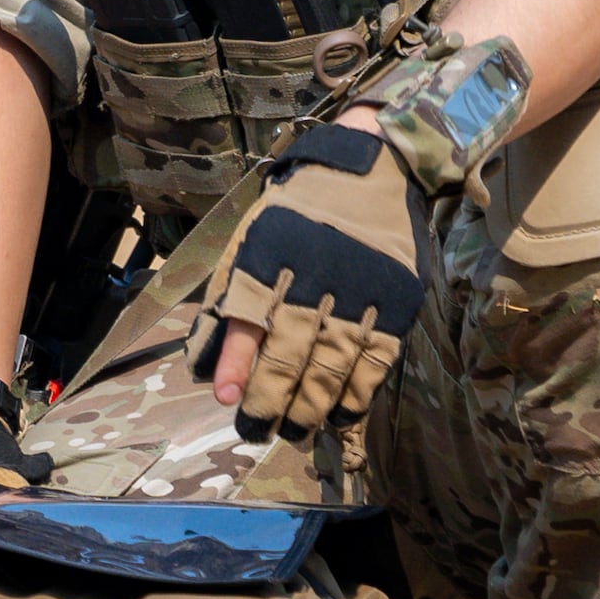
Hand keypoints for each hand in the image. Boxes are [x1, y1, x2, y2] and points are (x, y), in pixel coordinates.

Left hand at [207, 123, 436, 437]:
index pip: (247, 311)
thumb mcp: (252, 238)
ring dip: (310, 405)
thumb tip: (204, 364)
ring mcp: (359, 286)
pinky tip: (336, 415)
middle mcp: (314, 270)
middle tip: (254, 430)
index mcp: (270, 249)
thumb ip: (226, 298)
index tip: (225, 399)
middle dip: (269, 398)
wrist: (373, 166)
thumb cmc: (299, 212)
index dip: (235, 359)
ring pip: (332, 361)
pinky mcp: (395, 299)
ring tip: (291, 432)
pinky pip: (375, 358)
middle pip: (290, 347)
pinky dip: (355, 393)